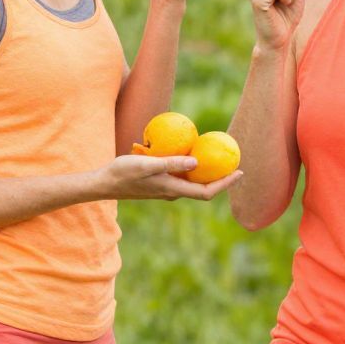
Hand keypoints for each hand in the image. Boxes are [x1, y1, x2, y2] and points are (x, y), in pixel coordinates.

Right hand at [105, 151, 238, 200]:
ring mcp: (166, 188)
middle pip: (203, 189)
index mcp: (172, 190)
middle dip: (221, 178)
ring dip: (207, 172)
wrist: (104, 183)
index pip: (206, 192)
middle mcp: (172, 192)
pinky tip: (192, 151)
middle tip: (234, 161)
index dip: (225, 184)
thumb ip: (171, 163)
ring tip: (218, 155)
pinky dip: (192, 167)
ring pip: (193, 182)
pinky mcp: (159, 182)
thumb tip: (197, 163)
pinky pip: (182, 175)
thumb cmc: (123, 173)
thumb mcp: (147, 165)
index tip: (239, 172)